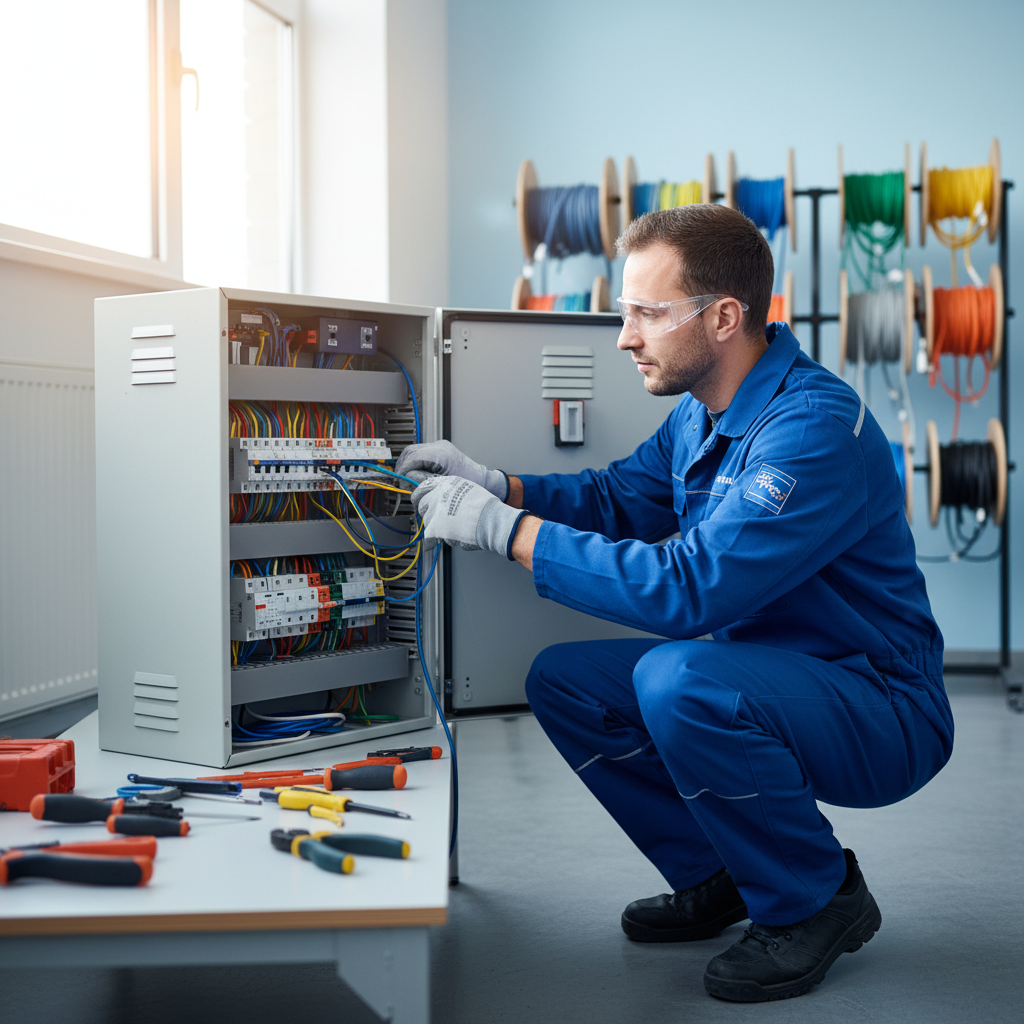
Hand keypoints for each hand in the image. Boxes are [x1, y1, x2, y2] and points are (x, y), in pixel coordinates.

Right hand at [395, 440, 508, 498]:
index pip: (413, 457)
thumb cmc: (468, 484)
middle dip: (403, 466)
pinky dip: (414, 463)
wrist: (482, 480)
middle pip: (410, 451)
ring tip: (407, 479)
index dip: (403, 469)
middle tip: (400, 481)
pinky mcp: (438, 450)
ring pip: (413, 451)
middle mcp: (439, 447)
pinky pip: (419, 454)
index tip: (398, 481)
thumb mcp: (443, 485)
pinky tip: (414, 474)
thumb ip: (422, 480)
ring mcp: (439, 447)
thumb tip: (406, 479)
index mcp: (441, 454)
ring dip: (407, 464)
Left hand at [411, 476, 527, 557]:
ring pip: (426, 521)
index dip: (421, 496)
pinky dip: (435, 539)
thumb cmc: (484, 506)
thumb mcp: (466, 487)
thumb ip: (451, 491)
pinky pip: (429, 536)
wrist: (490, 520)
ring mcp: (435, 512)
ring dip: (434, 525)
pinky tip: (446, 537)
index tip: (421, 501)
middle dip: (428, 512)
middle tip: (437, 517)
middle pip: (422, 505)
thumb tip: (444, 496)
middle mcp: (437, 496)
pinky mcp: (436, 529)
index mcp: (444, 484)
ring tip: (450, 527)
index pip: (422, 488)